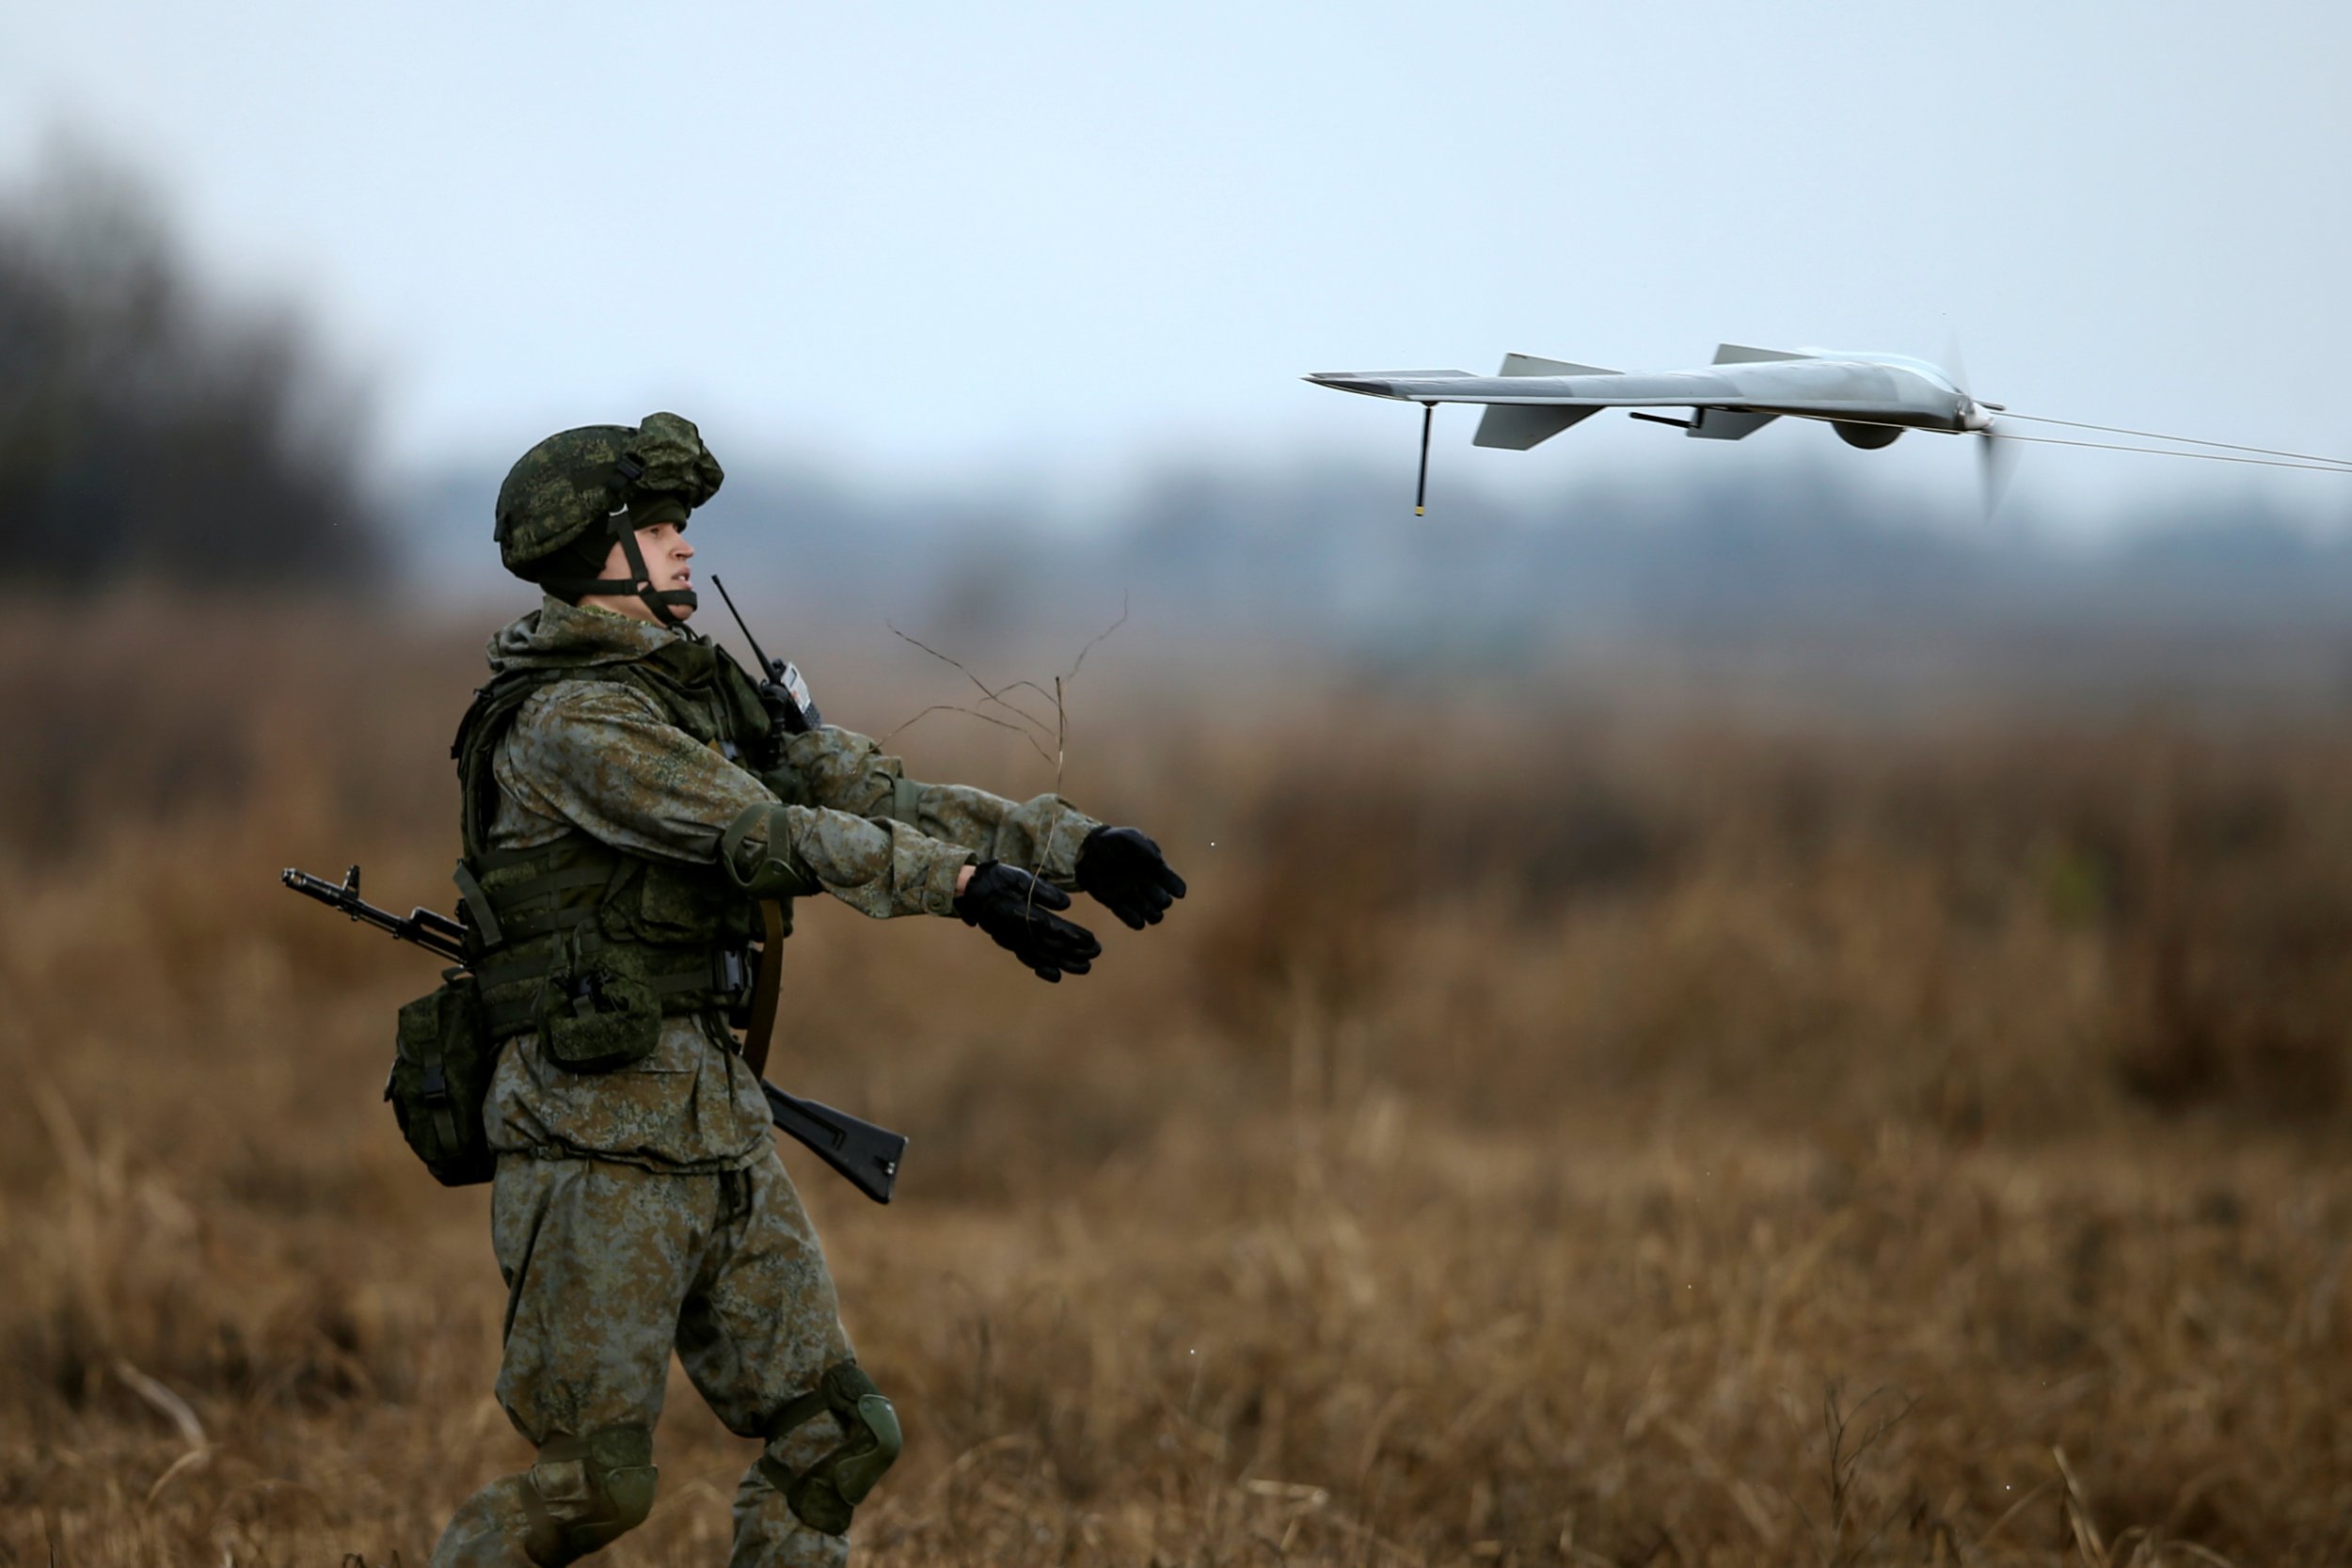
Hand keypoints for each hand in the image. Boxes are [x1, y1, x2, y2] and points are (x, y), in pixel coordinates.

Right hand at [953, 862, 1102, 981]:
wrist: (969, 890)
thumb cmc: (997, 879)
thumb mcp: (1020, 878)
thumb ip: (1043, 891)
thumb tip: (1066, 905)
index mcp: (1020, 912)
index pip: (1053, 928)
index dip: (1073, 936)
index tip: (1092, 942)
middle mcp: (1016, 931)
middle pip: (1050, 946)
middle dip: (1075, 951)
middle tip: (1096, 954)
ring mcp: (1011, 940)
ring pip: (1041, 956)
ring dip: (1063, 963)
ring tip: (1085, 967)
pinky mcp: (1008, 943)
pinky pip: (1026, 958)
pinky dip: (1041, 968)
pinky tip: (1056, 976)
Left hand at [1075, 826, 1187, 929]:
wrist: (1087, 849)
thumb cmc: (1111, 840)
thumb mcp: (1128, 838)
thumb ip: (1143, 847)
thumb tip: (1158, 861)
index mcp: (1153, 869)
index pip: (1173, 883)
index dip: (1177, 888)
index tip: (1177, 892)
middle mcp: (1146, 884)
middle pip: (1163, 901)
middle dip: (1162, 901)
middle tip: (1156, 897)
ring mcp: (1131, 895)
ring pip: (1151, 914)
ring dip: (1153, 915)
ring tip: (1149, 911)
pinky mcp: (1115, 903)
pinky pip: (1131, 918)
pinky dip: (1136, 921)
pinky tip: (1138, 920)